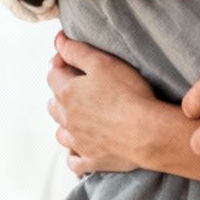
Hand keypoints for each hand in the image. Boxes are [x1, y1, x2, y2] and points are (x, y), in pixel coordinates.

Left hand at [48, 32, 152, 175]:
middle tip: (82, 88)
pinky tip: (83, 148)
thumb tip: (57, 39)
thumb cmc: (129, 94)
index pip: (53, 74)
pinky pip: (74, 160)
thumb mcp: (104, 63)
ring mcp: (77, 142)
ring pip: (61, 132)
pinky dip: (75, 153)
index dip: (60, 63)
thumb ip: (78, 51)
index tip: (71, 59)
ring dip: (67, 124)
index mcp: (67, 93)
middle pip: (54, 104)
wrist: (146, 132)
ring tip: (82, 117)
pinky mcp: (90, 160)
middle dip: (62, 94)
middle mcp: (66, 119)